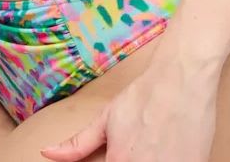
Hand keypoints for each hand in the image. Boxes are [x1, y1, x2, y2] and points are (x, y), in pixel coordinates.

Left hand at [38, 56, 218, 161]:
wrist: (183, 76)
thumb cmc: (145, 95)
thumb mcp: (107, 118)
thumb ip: (78, 144)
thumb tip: (46, 153)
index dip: (114, 161)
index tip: (120, 152)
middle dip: (132, 160)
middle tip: (140, 147)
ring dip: (152, 161)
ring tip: (154, 147)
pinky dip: (170, 161)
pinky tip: (170, 149)